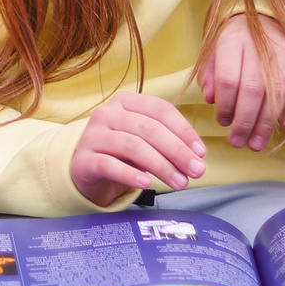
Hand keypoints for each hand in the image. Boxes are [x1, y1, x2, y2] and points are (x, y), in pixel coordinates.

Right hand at [69, 91, 208, 207]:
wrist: (87, 170)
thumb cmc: (123, 153)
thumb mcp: (146, 141)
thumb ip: (170, 142)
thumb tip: (197, 156)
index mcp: (126, 101)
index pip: (160, 109)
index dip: (184, 130)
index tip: (201, 152)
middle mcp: (107, 113)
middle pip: (148, 128)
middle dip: (177, 151)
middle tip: (197, 171)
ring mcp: (92, 135)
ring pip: (132, 146)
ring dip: (161, 166)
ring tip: (179, 183)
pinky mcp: (83, 159)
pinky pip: (108, 165)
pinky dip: (130, 175)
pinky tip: (146, 184)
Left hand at [198, 14, 284, 152]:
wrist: (262, 12)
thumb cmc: (233, 39)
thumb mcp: (213, 49)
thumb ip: (209, 73)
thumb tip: (211, 99)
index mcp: (232, 40)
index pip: (228, 79)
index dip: (225, 106)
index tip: (222, 123)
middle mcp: (259, 43)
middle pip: (253, 89)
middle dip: (245, 121)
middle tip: (238, 142)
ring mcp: (284, 49)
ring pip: (277, 91)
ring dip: (267, 122)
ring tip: (256, 144)